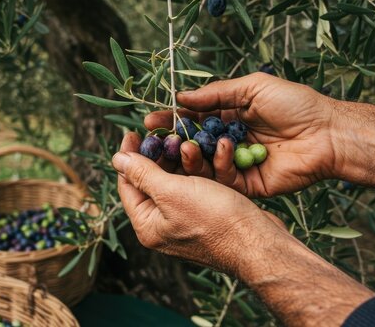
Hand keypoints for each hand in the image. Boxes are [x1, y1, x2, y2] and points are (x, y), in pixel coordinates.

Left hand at [112, 132, 287, 274]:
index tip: (134, 132)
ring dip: (180, 158)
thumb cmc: (214, 218)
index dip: (129, 156)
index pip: (127, 185)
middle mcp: (164, 226)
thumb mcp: (171, 192)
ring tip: (186, 138)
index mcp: (147, 225)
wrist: (258, 242)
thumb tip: (116, 160)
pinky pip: (197, 187)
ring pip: (177, 182)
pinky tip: (205, 151)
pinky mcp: (208, 215)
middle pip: (151, 182)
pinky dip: (199, 169)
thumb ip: (142, 174)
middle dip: (158, 154)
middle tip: (164, 132)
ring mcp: (187, 221)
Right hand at [145, 72, 337, 196]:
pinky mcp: (248, 185)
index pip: (193, 119)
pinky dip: (218, 167)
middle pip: (193, 144)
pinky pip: (224, 179)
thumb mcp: (252, 87)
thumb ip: (217, 93)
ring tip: (182, 146)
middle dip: (172, 142)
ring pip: (204, 165)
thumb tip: (181, 96)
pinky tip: (222, 150)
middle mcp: (230, 141)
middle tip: (154, 139)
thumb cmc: (295, 105)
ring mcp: (238, 164)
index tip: (150, 120)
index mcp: (230, 117)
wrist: (328, 134)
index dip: (172, 119)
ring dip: (190, 156)